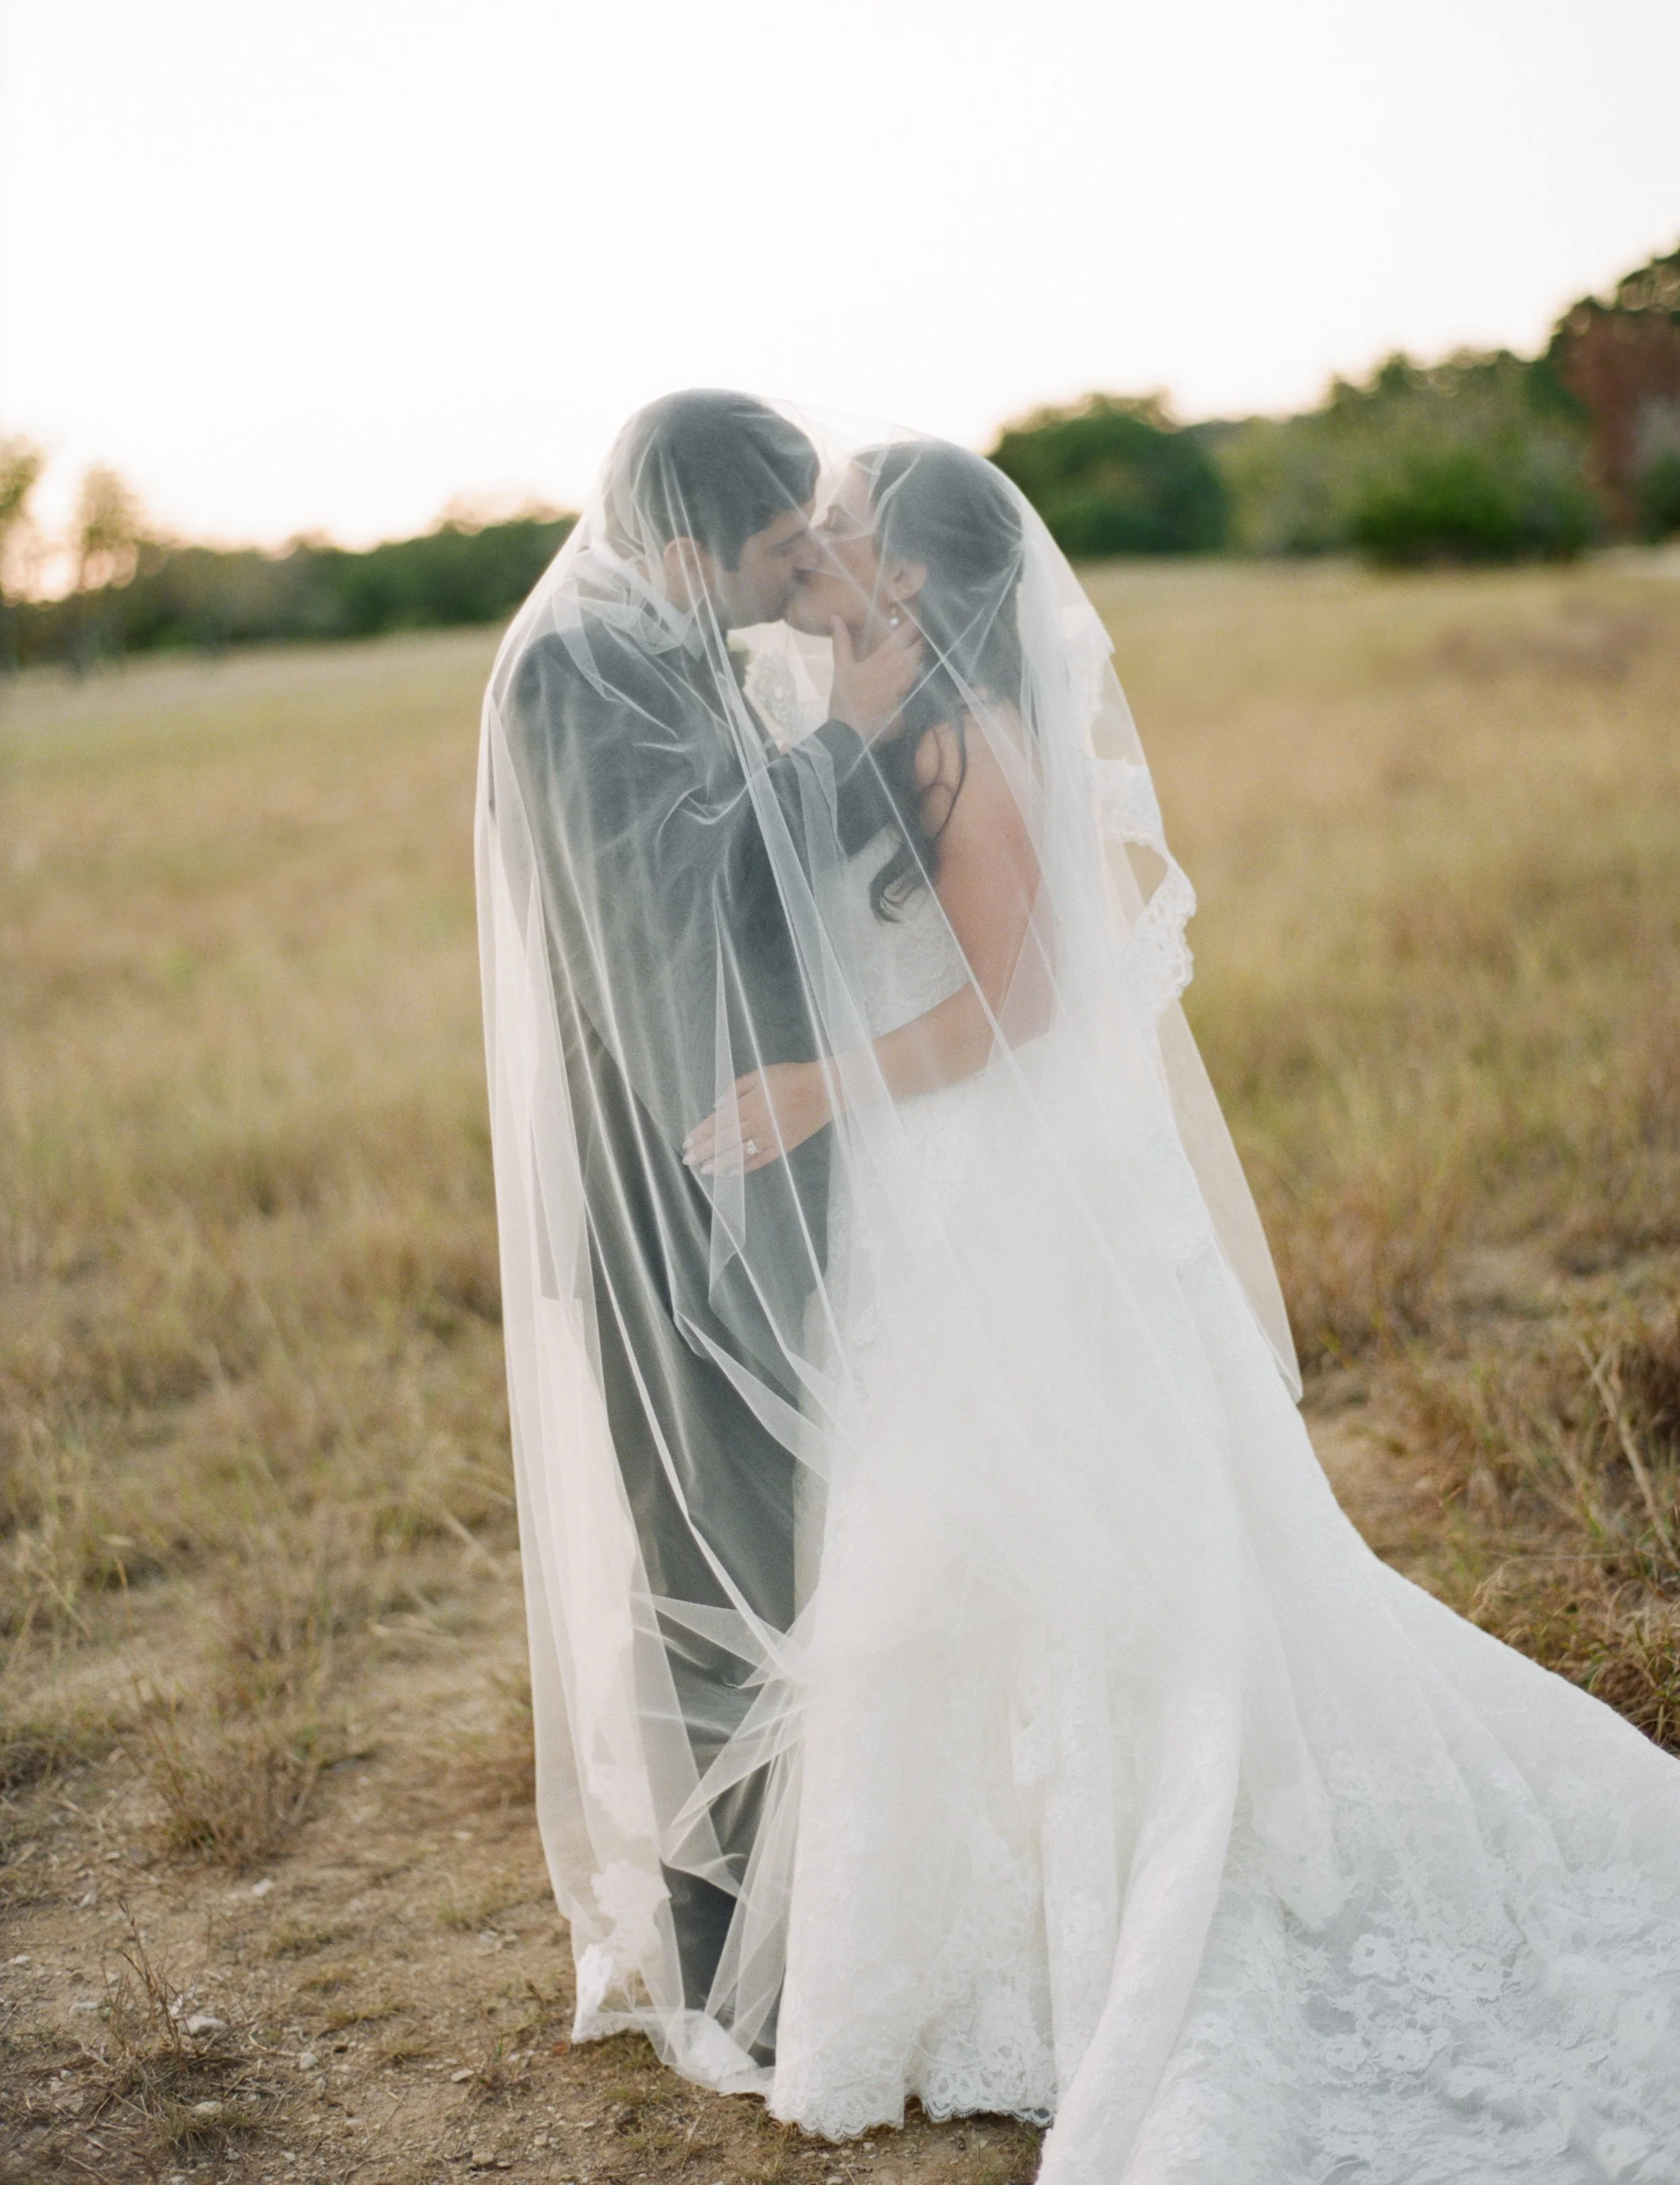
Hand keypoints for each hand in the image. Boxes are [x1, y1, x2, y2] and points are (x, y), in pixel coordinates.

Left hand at [682, 1062, 834, 1176]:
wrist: (825, 1090)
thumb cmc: (791, 1077)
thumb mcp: (760, 1074)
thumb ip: (736, 1089)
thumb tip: (717, 1107)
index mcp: (750, 1103)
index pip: (719, 1121)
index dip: (701, 1133)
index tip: (686, 1142)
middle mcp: (758, 1122)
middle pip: (725, 1140)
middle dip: (704, 1151)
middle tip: (687, 1161)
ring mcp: (771, 1137)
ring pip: (740, 1153)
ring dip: (720, 1162)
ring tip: (704, 1170)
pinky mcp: (783, 1146)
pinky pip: (760, 1160)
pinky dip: (744, 1167)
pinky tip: (730, 1172)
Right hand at [828, 615, 921, 742]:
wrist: (851, 731)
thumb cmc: (845, 698)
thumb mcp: (841, 668)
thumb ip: (841, 641)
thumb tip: (835, 616)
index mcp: (885, 656)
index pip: (907, 633)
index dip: (914, 625)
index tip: (916, 620)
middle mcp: (901, 667)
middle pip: (921, 647)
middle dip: (922, 641)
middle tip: (920, 637)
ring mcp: (909, 685)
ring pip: (924, 664)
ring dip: (922, 658)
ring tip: (920, 654)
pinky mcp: (911, 699)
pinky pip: (922, 683)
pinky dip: (922, 677)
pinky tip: (918, 677)